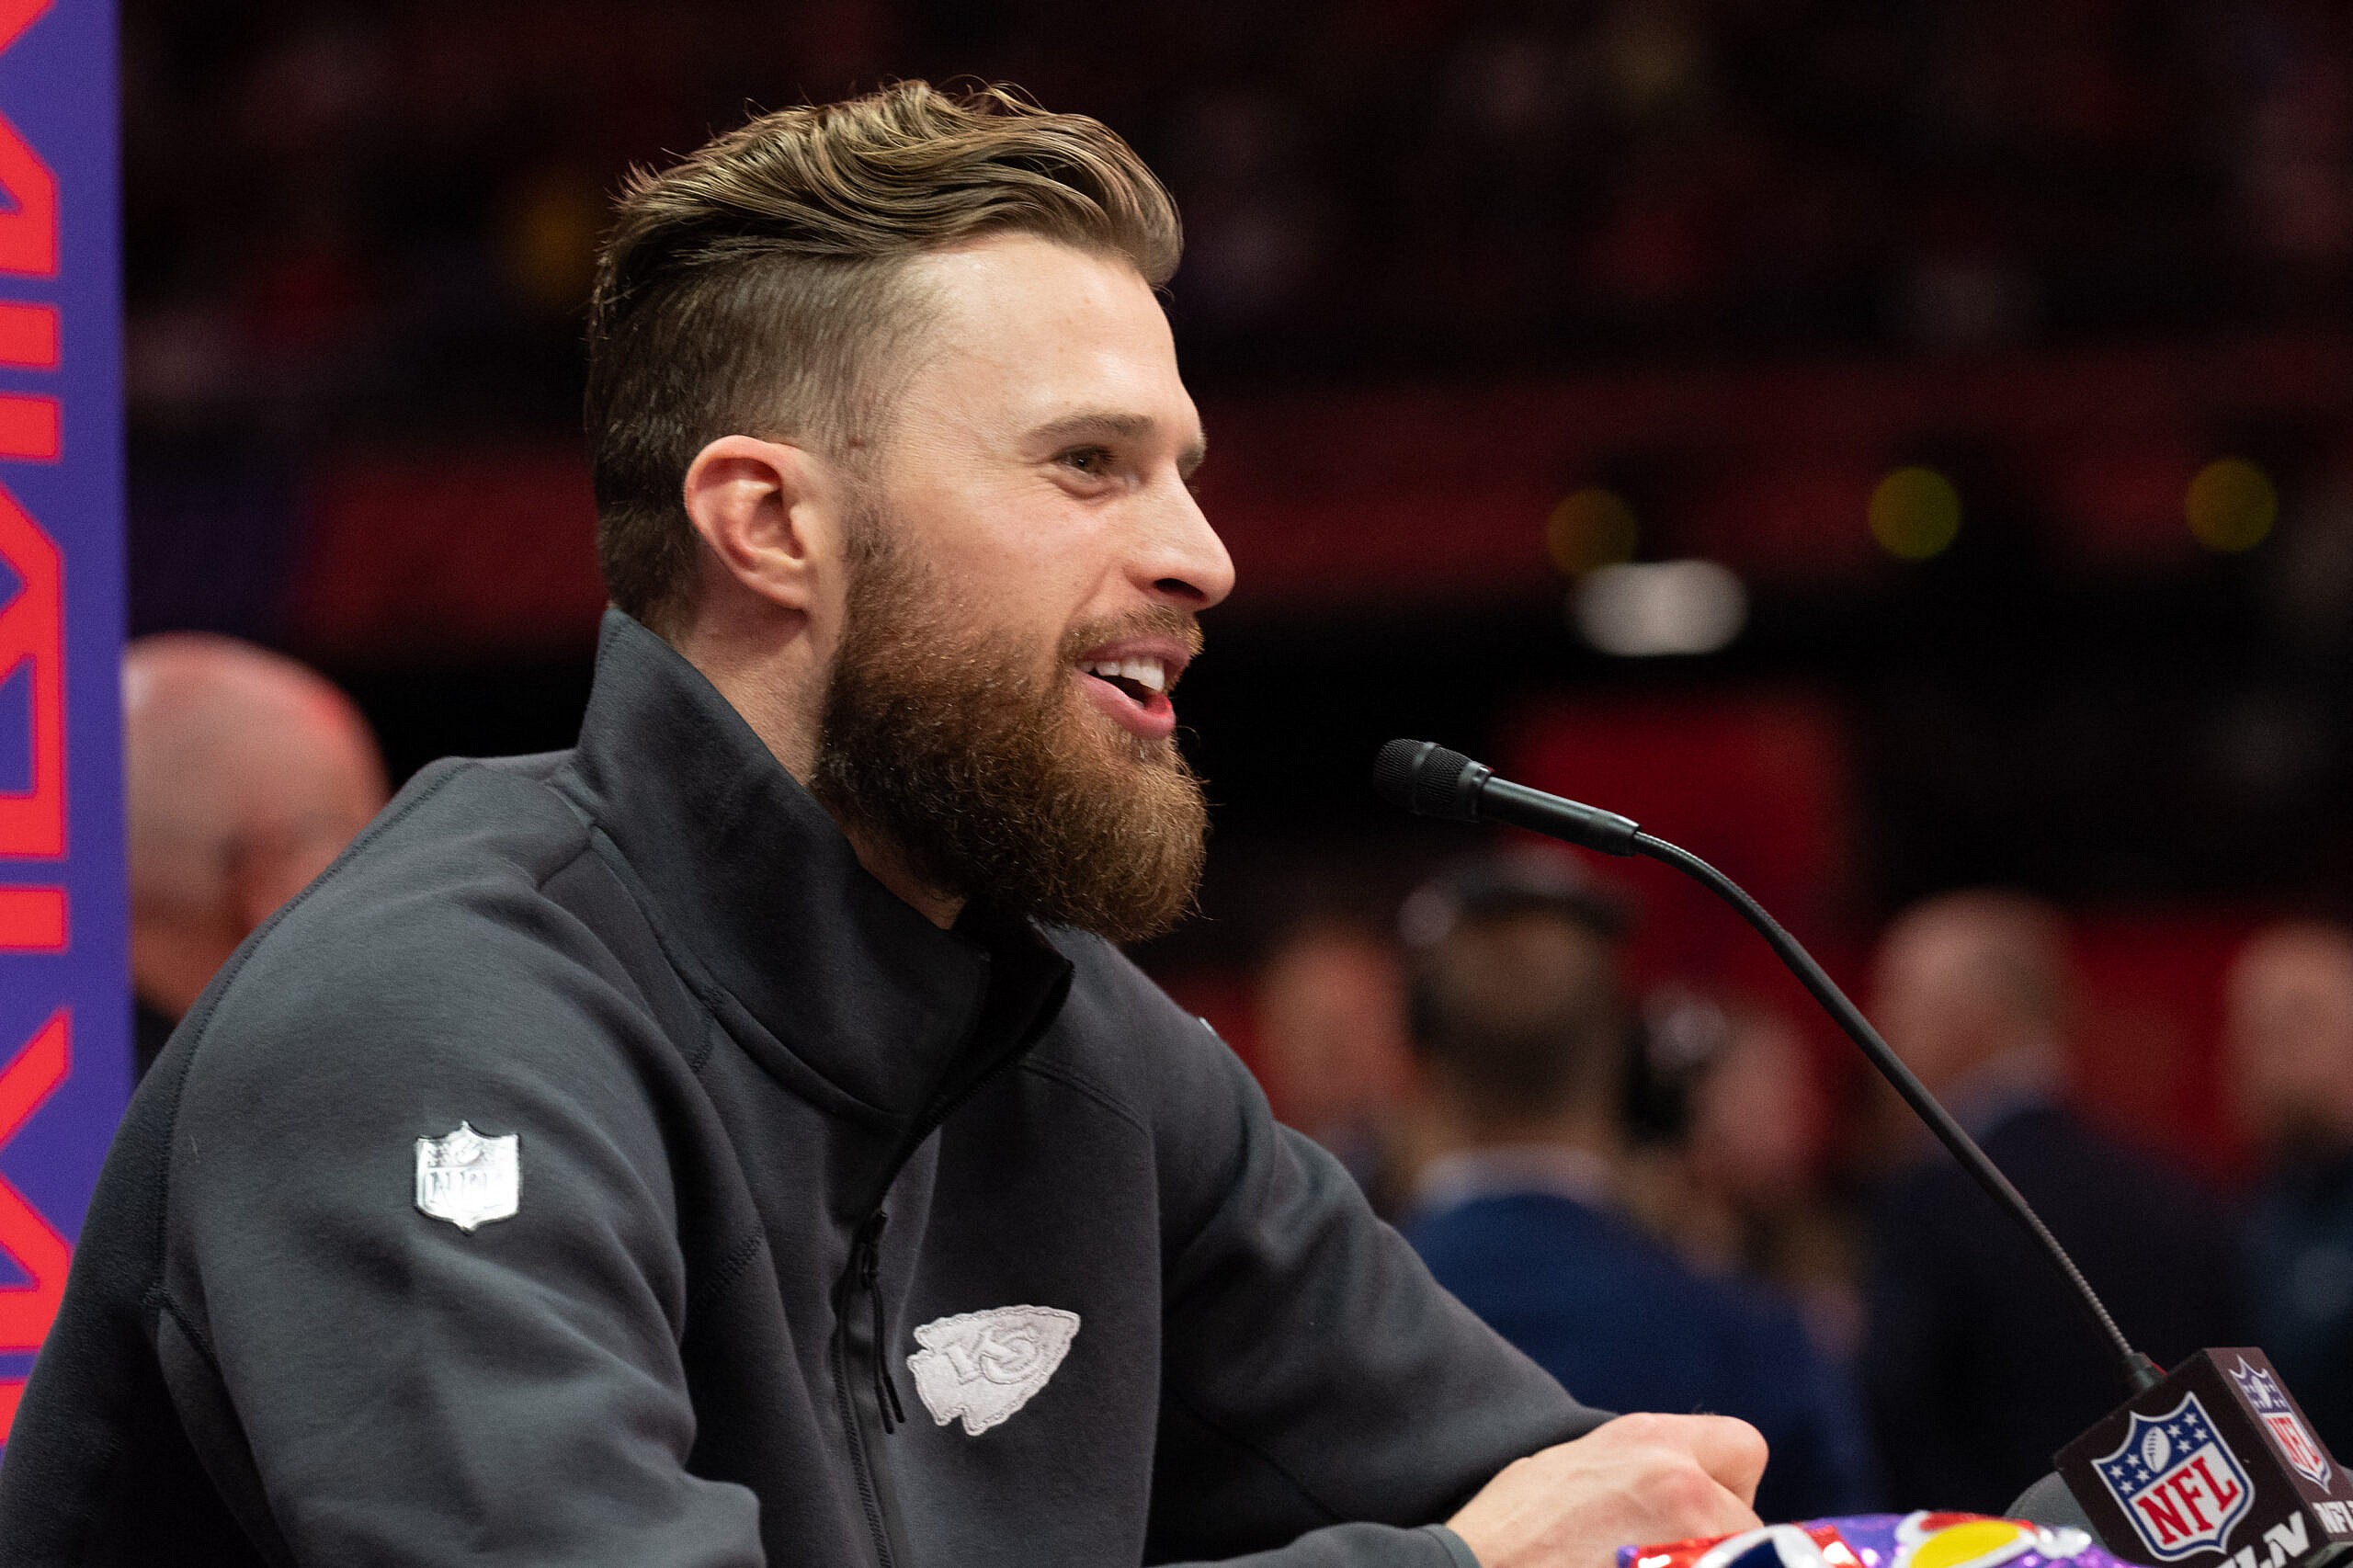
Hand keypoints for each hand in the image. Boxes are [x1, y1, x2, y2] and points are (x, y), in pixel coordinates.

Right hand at [1446, 1411, 1768, 1567]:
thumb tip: (1682, 1489)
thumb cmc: (1510, 1535)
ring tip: (1639, 1567)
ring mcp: (1689, 1543)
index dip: (1725, 1483)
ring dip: (1705, 1563)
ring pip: (1741, 1558)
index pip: (1744, 1446)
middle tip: (1663, 1554)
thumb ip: (1640, 1467)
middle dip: (1719, 1540)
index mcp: (1649, 1440)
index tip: (1699, 1510)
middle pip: (1746, 1517)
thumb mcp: (1575, 1467)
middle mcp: (1679, 1482)